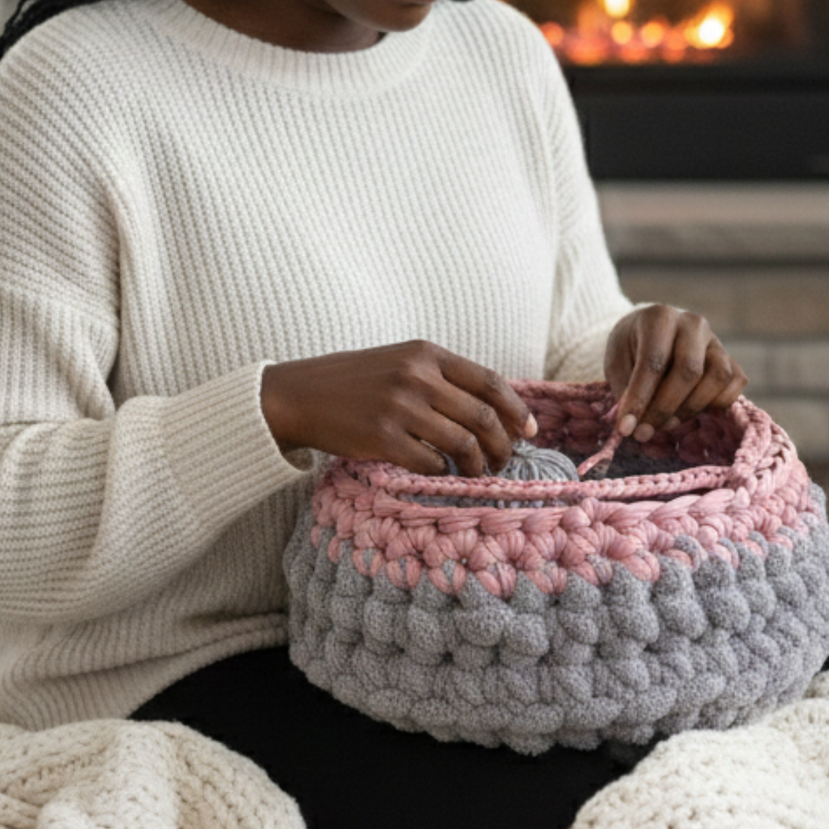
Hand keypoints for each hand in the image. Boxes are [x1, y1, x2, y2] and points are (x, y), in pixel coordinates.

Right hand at [260, 340, 535, 476]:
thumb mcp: (400, 361)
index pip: (490, 382)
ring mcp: (399, 406)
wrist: (298, 394)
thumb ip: (442, 377)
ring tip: (476, 473)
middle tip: (504, 461)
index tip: (530, 431)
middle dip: (503, 445)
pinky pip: (430, 464)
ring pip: (463, 444)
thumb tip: (496, 409)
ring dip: (477, 466)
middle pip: (484, 417)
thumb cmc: (354, 382)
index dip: (517, 410)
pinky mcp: (381, 437)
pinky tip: (440, 475)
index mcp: (426, 353)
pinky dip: (442, 474)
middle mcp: (417, 376)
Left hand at [604, 305, 746, 442]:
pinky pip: (736, 383)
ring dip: (691, 409)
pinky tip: (691, 411)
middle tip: (644, 432)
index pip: (653, 362)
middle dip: (664, 408)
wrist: (649, 332)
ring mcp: (715, 340)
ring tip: (665, 425)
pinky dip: (718, 403)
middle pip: (689, 371)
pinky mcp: (730, 358)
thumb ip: (625, 390)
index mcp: (659, 317)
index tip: (626, 428)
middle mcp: (692, 323)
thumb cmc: (631, 348)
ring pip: (718, 377)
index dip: (640, 399)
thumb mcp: (616, 362)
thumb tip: (632, 426)